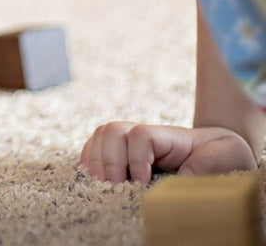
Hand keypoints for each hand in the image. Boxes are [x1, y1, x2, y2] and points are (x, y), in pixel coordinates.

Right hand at [78, 122, 257, 183]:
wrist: (219, 149)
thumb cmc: (224, 153)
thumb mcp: (228, 154)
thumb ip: (208, 162)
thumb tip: (180, 176)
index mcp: (169, 135)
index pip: (140, 135)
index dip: (135, 158)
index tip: (140, 183)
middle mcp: (146, 134)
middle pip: (112, 130)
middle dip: (107, 158)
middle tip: (111, 186)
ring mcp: (133, 141)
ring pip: (101, 135)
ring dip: (95, 158)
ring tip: (98, 184)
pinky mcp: (126, 152)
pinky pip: (98, 145)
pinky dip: (89, 157)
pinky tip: (88, 174)